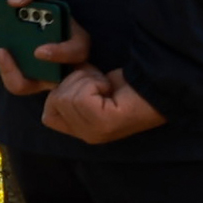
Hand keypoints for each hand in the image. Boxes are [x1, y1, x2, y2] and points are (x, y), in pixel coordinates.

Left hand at [0, 0, 69, 99]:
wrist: (23, 12)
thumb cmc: (39, 1)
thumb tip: (14, 1)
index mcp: (74, 38)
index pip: (77, 50)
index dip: (61, 54)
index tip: (38, 51)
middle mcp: (62, 61)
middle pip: (52, 77)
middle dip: (28, 70)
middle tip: (5, 52)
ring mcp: (42, 73)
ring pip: (27, 85)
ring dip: (10, 73)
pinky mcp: (24, 77)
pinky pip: (15, 83)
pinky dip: (2, 71)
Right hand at [38, 63, 162, 146]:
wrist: (157, 86)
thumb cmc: (127, 84)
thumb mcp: (90, 86)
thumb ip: (70, 88)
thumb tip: (45, 66)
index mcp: (81, 129)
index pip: (47, 117)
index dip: (59, 93)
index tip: (85, 82)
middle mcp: (86, 135)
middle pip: (53, 103)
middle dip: (73, 83)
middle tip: (98, 83)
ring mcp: (94, 132)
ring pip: (65, 97)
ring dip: (85, 81)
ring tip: (106, 84)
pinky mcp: (104, 123)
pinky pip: (80, 96)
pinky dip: (93, 82)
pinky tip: (109, 87)